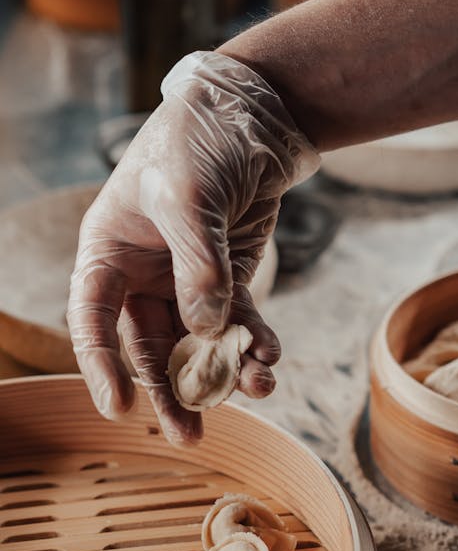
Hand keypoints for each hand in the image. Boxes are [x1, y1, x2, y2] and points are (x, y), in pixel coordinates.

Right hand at [67, 51, 318, 443]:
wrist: (255, 114)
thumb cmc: (200, 140)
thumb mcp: (190, 196)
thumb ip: (198, 266)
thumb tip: (207, 330)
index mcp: (109, 250)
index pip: (93, 318)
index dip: (101, 365)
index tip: (118, 407)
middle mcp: (142, 273)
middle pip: (148, 346)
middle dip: (168, 391)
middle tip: (186, 436)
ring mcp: (186, 281)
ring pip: (198, 344)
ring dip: (223, 374)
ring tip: (257, 392)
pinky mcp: (230, 281)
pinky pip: (239, 325)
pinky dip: (254, 344)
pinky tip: (271, 361)